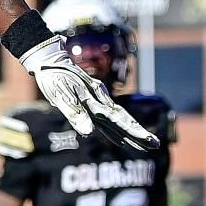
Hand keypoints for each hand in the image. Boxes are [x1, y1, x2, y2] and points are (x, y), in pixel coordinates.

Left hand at [20, 36, 158, 151]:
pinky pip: (107, 118)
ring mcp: (97, 99)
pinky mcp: (92, 100)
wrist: (49, 59)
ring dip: (130, 133)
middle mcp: (100, 100)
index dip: (133, 132)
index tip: (148, 141)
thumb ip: (75, 114)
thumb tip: (88, 132)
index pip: (118, 120)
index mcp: (95, 100)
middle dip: (139, 133)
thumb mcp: (61, 95)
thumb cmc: (54, 78)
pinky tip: (120, 139)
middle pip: (123, 120)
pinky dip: (115, 130)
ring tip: (146, 145)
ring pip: (117, 120)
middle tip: (155, 144)